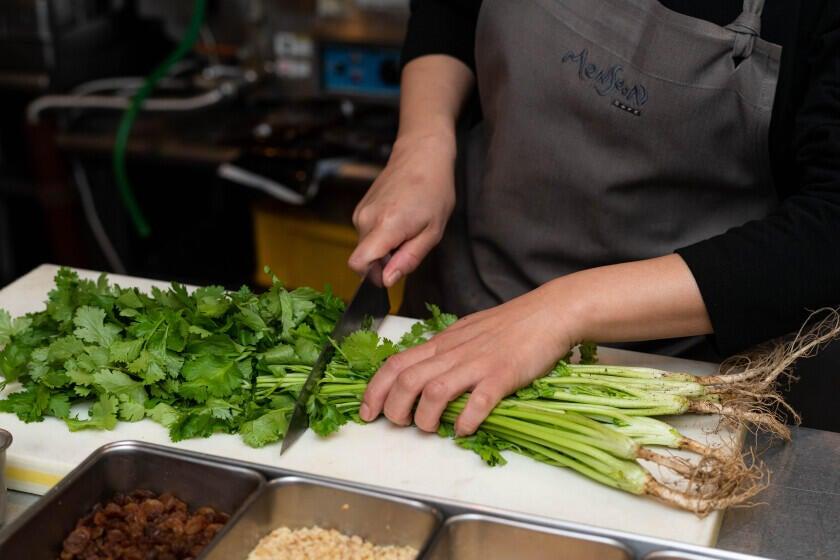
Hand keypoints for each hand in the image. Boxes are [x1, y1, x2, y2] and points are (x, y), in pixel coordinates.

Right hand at [348, 132, 455, 286]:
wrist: (421, 156)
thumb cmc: (433, 190)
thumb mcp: (432, 232)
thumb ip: (408, 259)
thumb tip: (387, 280)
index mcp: (385, 226)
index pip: (358, 263)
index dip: (373, 276)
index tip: (393, 271)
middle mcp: (366, 219)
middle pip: (364, 258)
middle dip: (385, 262)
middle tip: (410, 243)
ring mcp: (361, 212)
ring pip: (366, 246)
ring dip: (385, 248)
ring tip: (407, 228)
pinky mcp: (360, 208)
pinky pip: (367, 233)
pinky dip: (382, 235)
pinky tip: (399, 220)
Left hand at [358, 280, 581, 434]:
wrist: (548, 312)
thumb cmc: (509, 323)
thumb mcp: (466, 332)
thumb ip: (444, 351)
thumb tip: (424, 373)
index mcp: (442, 343)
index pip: (396, 364)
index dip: (374, 389)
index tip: (367, 412)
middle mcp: (453, 352)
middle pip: (407, 381)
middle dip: (393, 408)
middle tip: (398, 424)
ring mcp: (477, 363)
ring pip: (434, 391)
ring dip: (424, 417)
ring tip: (430, 429)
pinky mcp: (502, 375)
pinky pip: (478, 401)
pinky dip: (466, 420)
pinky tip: (464, 429)